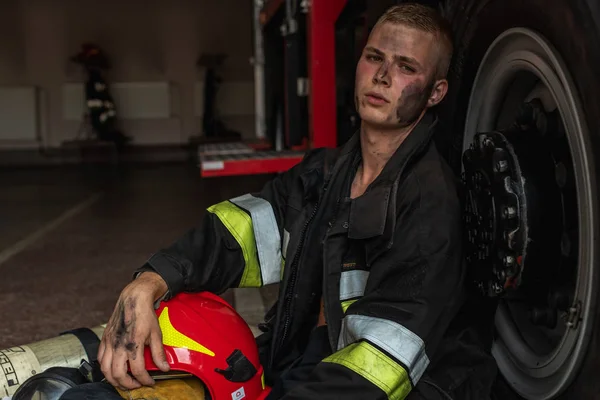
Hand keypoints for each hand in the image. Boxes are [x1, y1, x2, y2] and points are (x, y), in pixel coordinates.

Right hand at [98, 271, 169, 389]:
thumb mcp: (156, 334)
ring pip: (105, 369)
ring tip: (124, 381)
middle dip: (127, 384)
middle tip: (136, 385)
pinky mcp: (104, 338)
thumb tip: (164, 367)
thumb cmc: (145, 314)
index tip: (150, 382)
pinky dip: (105, 368)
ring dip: (114, 379)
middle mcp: (119, 345)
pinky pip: (100, 358)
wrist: (134, 299)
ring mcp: (110, 342)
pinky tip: (113, 369)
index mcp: (133, 344)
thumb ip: (159, 353)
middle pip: (118, 374)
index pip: (138, 371)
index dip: (145, 380)